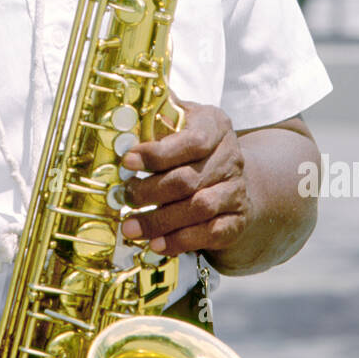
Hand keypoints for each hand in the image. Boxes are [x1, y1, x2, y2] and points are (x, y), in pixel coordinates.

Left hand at [119, 103, 252, 258]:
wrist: (230, 177)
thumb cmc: (192, 147)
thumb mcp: (179, 122)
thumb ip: (156, 117)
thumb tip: (121, 115)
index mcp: (215, 126)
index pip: (192, 141)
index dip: (158, 153)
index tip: (127, 161)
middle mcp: (231, 157)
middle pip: (190, 179)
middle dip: (150, 191)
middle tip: (124, 198)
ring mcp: (236, 190)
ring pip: (200, 208)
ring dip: (160, 220)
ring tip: (131, 227)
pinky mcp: (237, 219)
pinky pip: (210, 233)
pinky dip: (181, 241)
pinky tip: (156, 243)